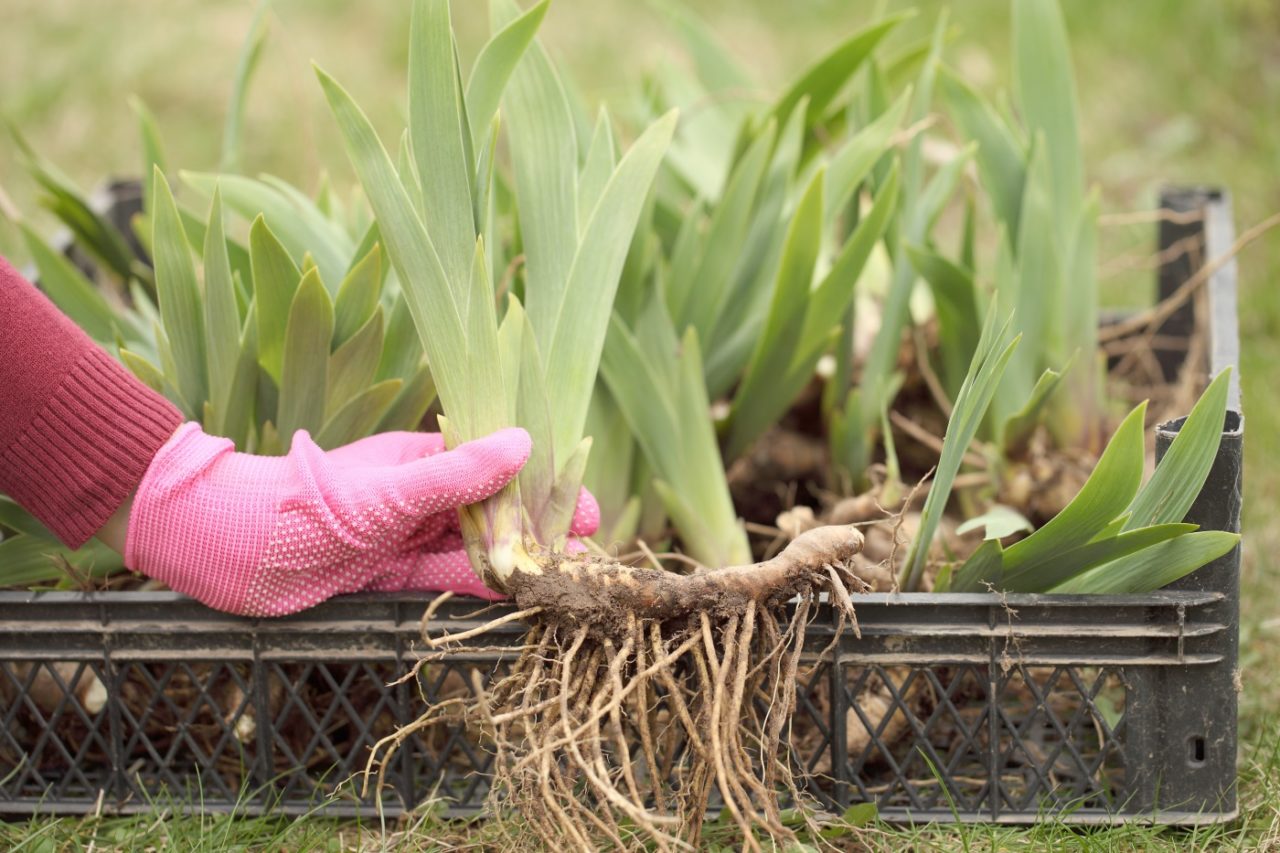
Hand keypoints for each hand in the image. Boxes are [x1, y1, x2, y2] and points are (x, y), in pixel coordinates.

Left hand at [124, 424, 598, 615]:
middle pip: (494, 510)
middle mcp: (423, 493)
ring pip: (476, 547)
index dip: (545, 487)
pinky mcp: (394, 574)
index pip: (500, 466)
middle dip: (540, 529)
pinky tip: (517, 594)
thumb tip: (523, 441)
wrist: (227, 548)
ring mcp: (409, 534)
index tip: (589, 512)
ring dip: (517, 560)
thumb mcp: (389, 491)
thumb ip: (457, 474)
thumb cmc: (305, 503)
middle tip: (588, 556)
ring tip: (564, 579)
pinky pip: (448, 577)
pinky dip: (482, 585)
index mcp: (424, 456)